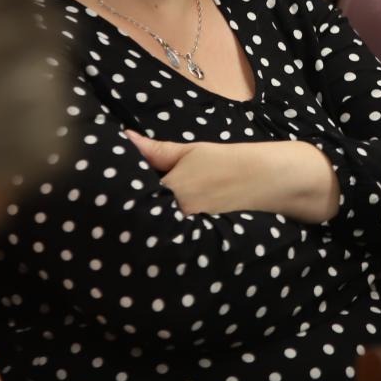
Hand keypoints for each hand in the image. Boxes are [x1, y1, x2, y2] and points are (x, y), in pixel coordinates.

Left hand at [126, 131, 340, 222]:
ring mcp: (191, 232)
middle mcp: (178, 215)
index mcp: (172, 190)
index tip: (111, 189)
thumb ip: (156, 150)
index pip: (134, 194)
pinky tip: (164, 230)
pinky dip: (168, 234)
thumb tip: (126, 138)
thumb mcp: (192, 150)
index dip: (123, 191)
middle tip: (118, 208)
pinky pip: (175, 238)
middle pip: (145, 215)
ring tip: (139, 219)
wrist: (269, 179)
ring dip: (151, 224)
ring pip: (159, 229)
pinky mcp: (202, 243)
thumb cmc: (229, 161)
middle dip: (133, 212)